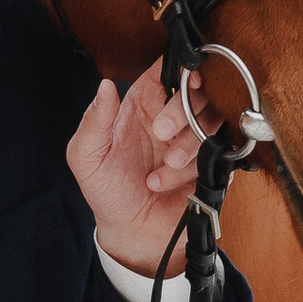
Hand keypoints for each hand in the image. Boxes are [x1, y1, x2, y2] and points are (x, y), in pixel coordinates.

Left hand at [67, 69, 201, 279]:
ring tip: (158, 173)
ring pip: (210, 121)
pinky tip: (165, 184)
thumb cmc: (107, 191)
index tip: (182, 81)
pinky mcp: (210, 164)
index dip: (179, 68)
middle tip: (160, 135)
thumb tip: (106, 85)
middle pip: (195, 92)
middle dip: (181, 112)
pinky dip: (191, 170)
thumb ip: (94, 121)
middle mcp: (171, 118)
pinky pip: (216, 154)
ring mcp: (193, 140)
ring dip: (186, 146)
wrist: (130, 233)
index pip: (166, 71)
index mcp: (142, 105)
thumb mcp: (86, 157)